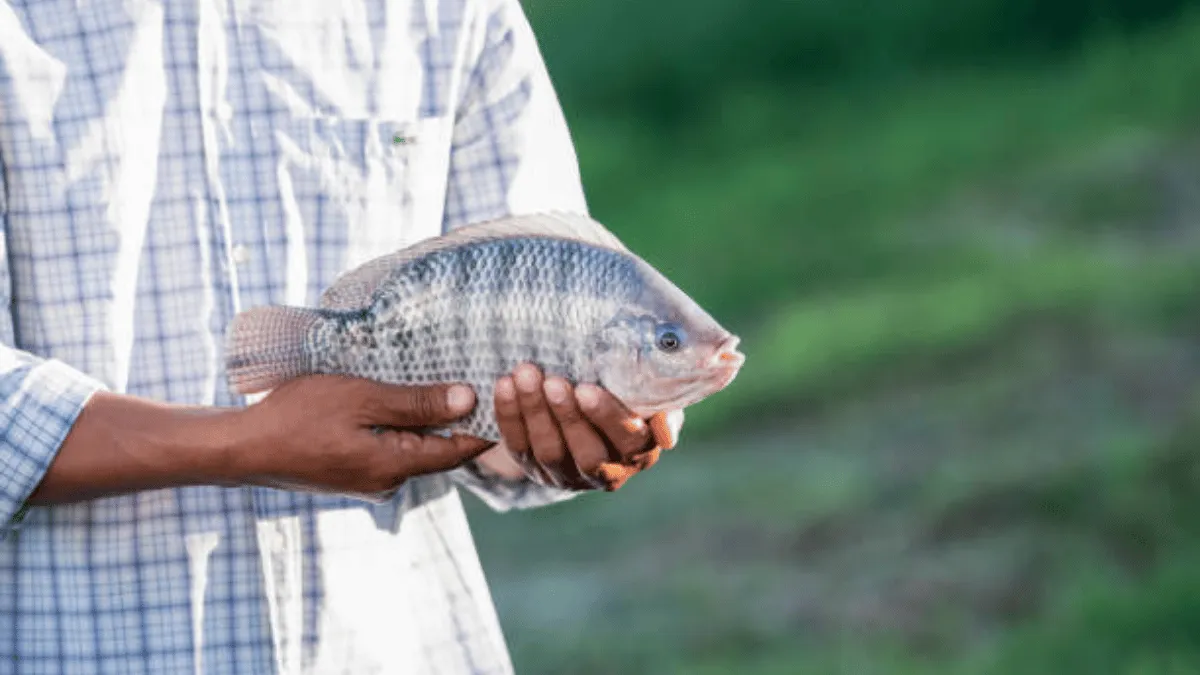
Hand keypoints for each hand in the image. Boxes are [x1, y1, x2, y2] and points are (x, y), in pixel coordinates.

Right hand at [231, 375, 488, 500]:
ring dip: (427, 419)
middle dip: (459, 416)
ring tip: (442, 379)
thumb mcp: (362, 398)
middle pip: (439, 448)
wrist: (242, 449)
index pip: (460, 449)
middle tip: (479, 375)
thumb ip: (416, 402)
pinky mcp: (354, 473)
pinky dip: (400, 425)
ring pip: (413, 446)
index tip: (506, 393)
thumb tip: (469, 399)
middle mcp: (389, 481)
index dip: (486, 422)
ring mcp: (370, 481)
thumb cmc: (298, 416)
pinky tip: (399, 398)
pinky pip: (390, 447)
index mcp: (396, 465)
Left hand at [489, 364, 682, 490]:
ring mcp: (567, 474)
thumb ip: (664, 396)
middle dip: (569, 416)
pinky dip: (509, 414)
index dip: (608, 418)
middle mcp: (607, 471)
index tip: (588, 387)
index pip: (630, 441)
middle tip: (554, 381)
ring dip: (535, 412)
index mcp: (641, 452)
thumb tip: (674, 419)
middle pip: (588, 453)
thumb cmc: (626, 391)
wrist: (585, 405)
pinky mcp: (534, 467)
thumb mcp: (649, 392)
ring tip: (527, 374)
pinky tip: (505, 384)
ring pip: (550, 451)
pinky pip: (519, 445)